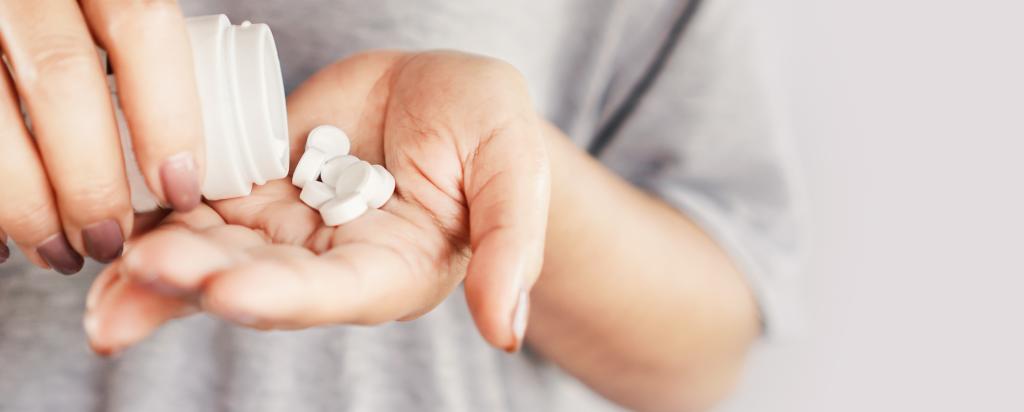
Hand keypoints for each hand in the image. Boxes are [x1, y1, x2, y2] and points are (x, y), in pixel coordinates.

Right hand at [0, 0, 203, 273]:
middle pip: (63, 78)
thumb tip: (192, 164)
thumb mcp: (114, 9)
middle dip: (90, 178)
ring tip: (59, 253)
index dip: (167, 117)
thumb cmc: (77, 10)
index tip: (180, 190)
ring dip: (25, 202)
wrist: (7, 0)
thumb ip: (145, 51)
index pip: (142, 28)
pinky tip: (3, 238)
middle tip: (111, 242)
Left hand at [84, 51, 549, 353]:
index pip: (334, 292)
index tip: (228, 291)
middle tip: (144, 268)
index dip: (281, 294)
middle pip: (259, 279)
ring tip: (109, 273)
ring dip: (160, 266)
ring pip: (217, 254)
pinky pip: (200, 213)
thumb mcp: (513, 173)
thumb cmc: (488, 131)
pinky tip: (116, 228)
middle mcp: (332, 263)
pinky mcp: (256, 192)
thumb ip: (510, 247)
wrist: (440, 95)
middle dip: (200, 278)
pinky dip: (155, 223)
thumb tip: (506, 333)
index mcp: (393, 270)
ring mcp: (289, 228)